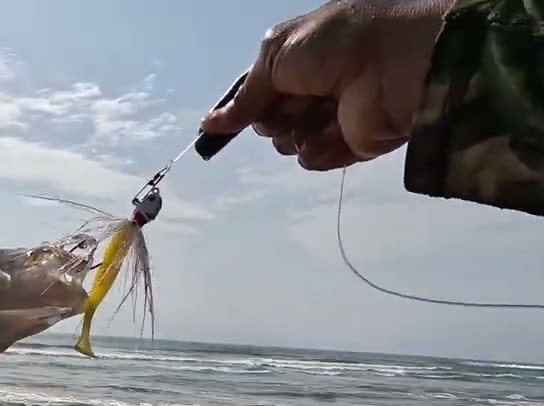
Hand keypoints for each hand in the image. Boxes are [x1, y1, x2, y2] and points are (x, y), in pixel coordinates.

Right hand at [200, 0, 455, 170]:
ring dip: (296, 132)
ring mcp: (332, 117)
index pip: (259, 90)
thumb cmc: (336, 46)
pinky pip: (314, 158)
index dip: (245, 106)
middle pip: (270, 120)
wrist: (398, 63)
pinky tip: (333, 133)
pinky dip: (318, 149)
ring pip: (288, 142)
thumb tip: (207, 125)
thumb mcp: (277, 55)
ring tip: (321, 113)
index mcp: (300, 57)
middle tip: (297, 101)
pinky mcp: (351, 143)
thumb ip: (245, 96)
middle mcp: (314, 87)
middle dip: (275, 116)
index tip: (226, 122)